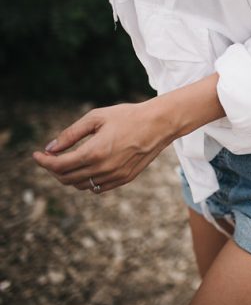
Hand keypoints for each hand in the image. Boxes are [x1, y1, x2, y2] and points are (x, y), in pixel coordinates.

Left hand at [32, 101, 177, 193]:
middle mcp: (103, 168)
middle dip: (53, 169)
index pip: (59, 166)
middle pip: (66, 178)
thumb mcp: (96, 117)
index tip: (36, 155)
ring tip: (67, 162)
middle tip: (50, 158)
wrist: (159, 124)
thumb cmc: (128, 116)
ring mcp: (115, 176)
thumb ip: (71, 134)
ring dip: (69, 177)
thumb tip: (50, 148)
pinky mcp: (124, 179)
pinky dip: (86, 181)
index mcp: (94, 152)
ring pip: (81, 185)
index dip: (43, 162)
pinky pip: (97, 188)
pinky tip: (86, 169)